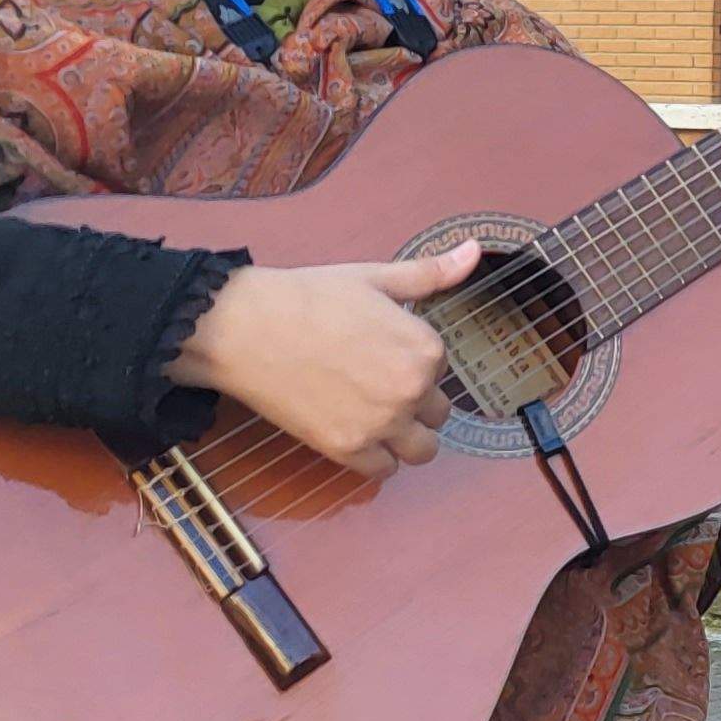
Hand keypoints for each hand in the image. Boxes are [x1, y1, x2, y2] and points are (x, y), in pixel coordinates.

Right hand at [168, 243, 477, 477]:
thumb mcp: (375, 277)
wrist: (246, 327)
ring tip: (374, 415)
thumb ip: (431, 273)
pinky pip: (384, 470)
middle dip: (413, 402)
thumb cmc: (309, 297)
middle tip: (372, 382)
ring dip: (405, 438)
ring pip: (421, 450)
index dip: (414, 363)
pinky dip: (375, 457)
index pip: (442, 371)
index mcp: (425, 349)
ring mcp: (381, 424)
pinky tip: (355, 432)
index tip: (381, 352)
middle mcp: (411, 390)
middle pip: (437, 413)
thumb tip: (474, 250)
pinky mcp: (348, 449)